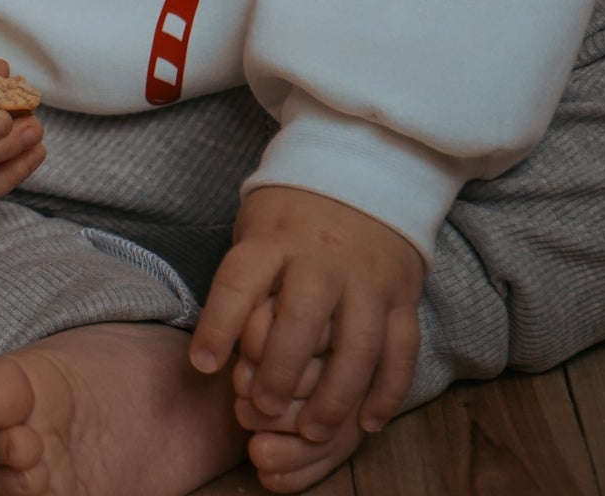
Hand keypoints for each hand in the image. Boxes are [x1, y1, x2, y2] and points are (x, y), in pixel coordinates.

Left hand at [190, 185, 423, 441]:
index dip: (218, 324)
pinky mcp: (403, 297)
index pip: (240, 279)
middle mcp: (324, 260)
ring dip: (335, 395)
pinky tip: (367, 422)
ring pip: (358, 344)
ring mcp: (368, 279)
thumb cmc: (294, 218)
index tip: (202, 365)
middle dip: (281, 371)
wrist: (366, 174)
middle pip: (303, 318)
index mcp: (276, 240)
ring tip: (312, 430)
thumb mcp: (257, 228)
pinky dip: (388, 391)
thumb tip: (215, 351)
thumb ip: (244, 284)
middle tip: (261, 408)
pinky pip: (402, 350)